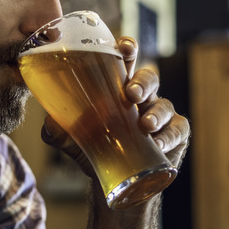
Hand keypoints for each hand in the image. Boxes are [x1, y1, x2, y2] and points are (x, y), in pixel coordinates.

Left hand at [40, 36, 190, 175]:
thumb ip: (58, 131)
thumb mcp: (71, 139)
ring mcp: (160, 115)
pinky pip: (177, 130)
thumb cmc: (94, 147)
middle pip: (149, 77)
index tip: (124, 48)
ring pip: (164, 104)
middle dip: (142, 81)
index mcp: (116, 87)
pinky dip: (169, 135)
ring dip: (156, 113)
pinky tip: (158, 144)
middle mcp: (141, 97)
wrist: (113, 180)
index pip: (124, 60)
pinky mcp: (174, 135)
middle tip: (131, 93)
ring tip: (145, 124)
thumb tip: (50, 124)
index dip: (127, 49)